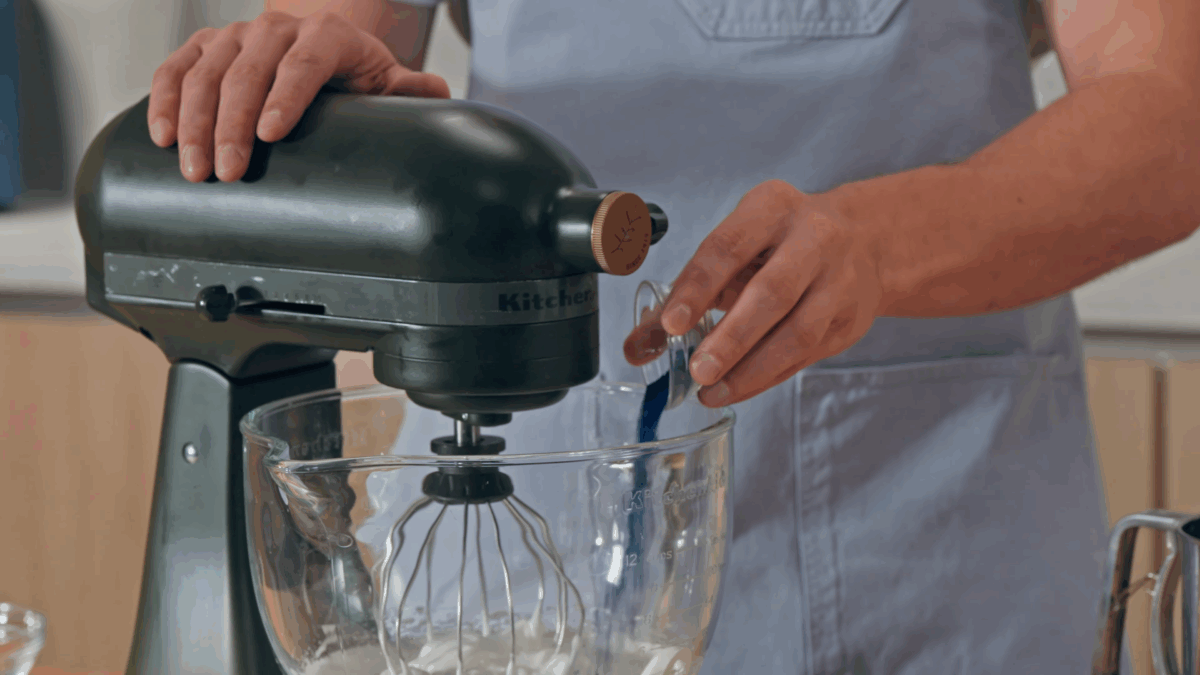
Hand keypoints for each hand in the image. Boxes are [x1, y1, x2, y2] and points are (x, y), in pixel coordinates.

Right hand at [148, 11, 449, 182]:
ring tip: (193, 169)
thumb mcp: (385, 79)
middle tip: (226, 173)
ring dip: (193, 122)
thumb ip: (410, 91)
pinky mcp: (205, 47)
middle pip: (246, 72)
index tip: (270, 135)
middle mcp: (276, 28)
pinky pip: (175, 69)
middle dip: (231, 126)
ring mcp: (236, 36)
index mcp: (327, 35)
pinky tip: (161, 136)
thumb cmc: (354, 72)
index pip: (303, 62)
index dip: (284, 97)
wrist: (319, 45)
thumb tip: (440, 96)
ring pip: (205, 73)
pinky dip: (163, 100)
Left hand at [624, 180, 882, 407]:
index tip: (670, 325)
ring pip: (798, 331)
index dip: (697, 289)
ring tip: (713, 390)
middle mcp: (813, 238)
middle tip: (697, 370)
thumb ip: (683, 294)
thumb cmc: (780, 244)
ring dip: (752, 368)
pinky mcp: (850, 318)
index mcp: (771, 208)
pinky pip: (807, 355)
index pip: (728, 247)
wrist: (863, 241)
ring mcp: (839, 280)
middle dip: (731, 337)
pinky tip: (738, 388)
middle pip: (772, 293)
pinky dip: (769, 376)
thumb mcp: (735, 248)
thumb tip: (637, 348)